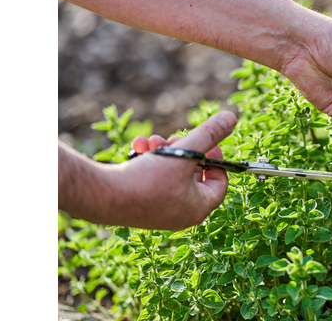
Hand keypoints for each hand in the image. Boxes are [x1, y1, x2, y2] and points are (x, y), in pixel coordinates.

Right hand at [116, 111, 236, 229]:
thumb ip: (209, 134)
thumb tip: (231, 118)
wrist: (101, 195)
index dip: (216, 158)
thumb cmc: (146, 180)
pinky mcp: (140, 205)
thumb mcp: (185, 152)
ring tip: (153, 141)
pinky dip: (148, 161)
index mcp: (198, 208)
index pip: (220, 182)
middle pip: (193, 175)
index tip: (206, 142)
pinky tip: (139, 148)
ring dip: (164, 152)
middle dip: (184, 150)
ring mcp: (159, 211)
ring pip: (171, 173)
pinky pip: (153, 179)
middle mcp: (181, 214)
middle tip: (174, 139)